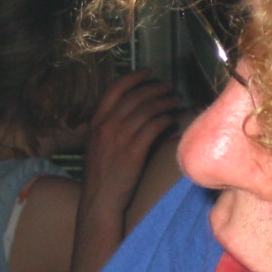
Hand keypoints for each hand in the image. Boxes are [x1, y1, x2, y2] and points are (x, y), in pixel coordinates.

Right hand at [80, 68, 178, 216]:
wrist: (100, 199)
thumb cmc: (101, 174)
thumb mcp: (97, 144)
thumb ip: (110, 126)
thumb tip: (135, 112)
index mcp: (95, 121)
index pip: (115, 89)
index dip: (133, 78)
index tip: (148, 72)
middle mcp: (106, 125)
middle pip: (136, 97)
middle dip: (155, 88)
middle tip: (169, 87)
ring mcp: (120, 137)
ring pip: (147, 110)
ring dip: (165, 102)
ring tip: (176, 101)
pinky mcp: (134, 151)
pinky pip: (155, 127)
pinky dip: (166, 121)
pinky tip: (173, 121)